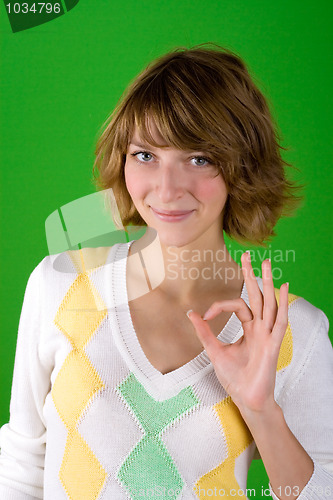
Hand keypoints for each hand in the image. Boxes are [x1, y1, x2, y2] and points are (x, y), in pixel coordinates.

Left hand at [187, 252, 288, 416]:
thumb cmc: (235, 378)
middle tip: (249, 255)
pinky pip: (280, 321)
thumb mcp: (215, 350)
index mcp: (249, 328)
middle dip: (253, 276)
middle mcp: (260, 328)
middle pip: (258, 296)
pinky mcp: (273, 344)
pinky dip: (282, 304)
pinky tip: (282, 288)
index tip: (205, 316)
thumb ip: (205, 332)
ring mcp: (268, 334)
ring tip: (267, 263)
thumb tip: (190, 313)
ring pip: (269, 303)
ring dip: (268, 283)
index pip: (238, 306)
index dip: (220, 306)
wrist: (246, 399)